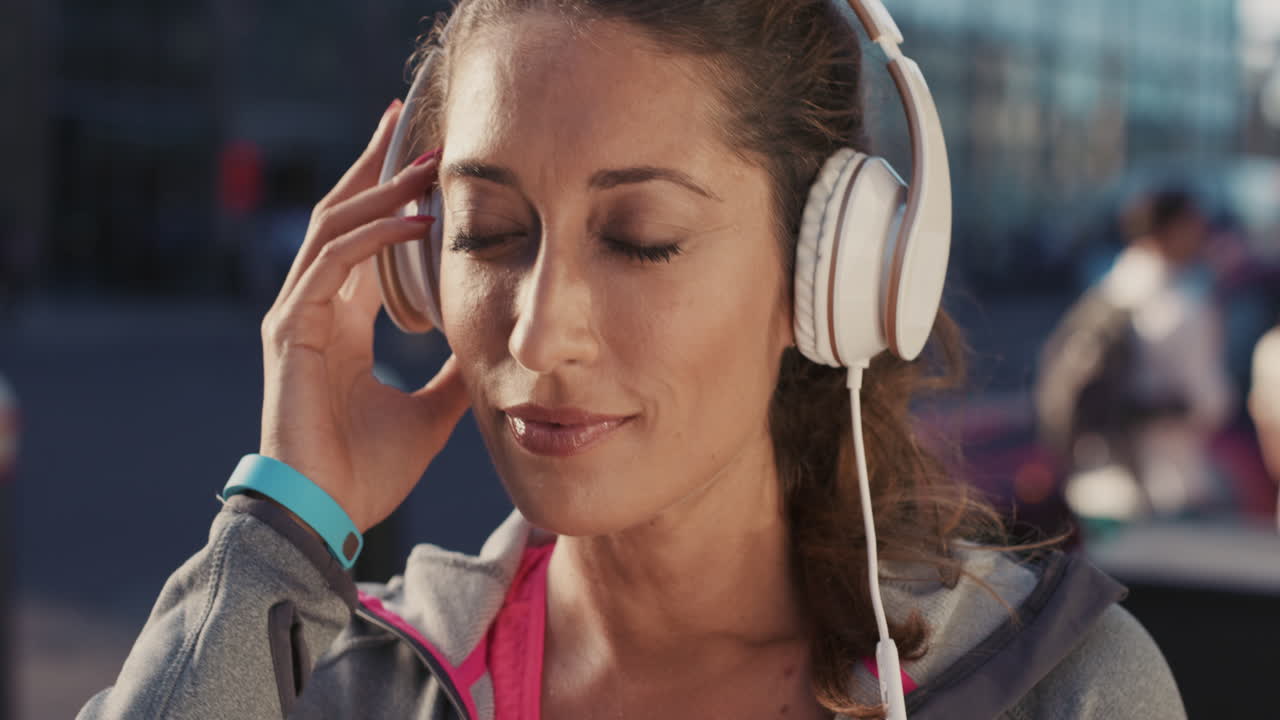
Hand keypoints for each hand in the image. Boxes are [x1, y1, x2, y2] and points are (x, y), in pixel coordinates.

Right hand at [258, 100, 468, 532]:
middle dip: (375, 168)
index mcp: (341, 322)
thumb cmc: (367, 471)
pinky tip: (415, 219)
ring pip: (334, 227)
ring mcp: (297, 316)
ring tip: (426, 160)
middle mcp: (315, 308)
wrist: (329, 516)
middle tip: (410, 123)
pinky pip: (333, 263)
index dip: (390, 198)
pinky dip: (374, 236)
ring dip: (380, 189)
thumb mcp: (430, 411)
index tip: (427, 164)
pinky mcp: (290, 330)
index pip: (363, 240)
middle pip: (341, 215)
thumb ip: (452, 373)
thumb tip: (487, 351)